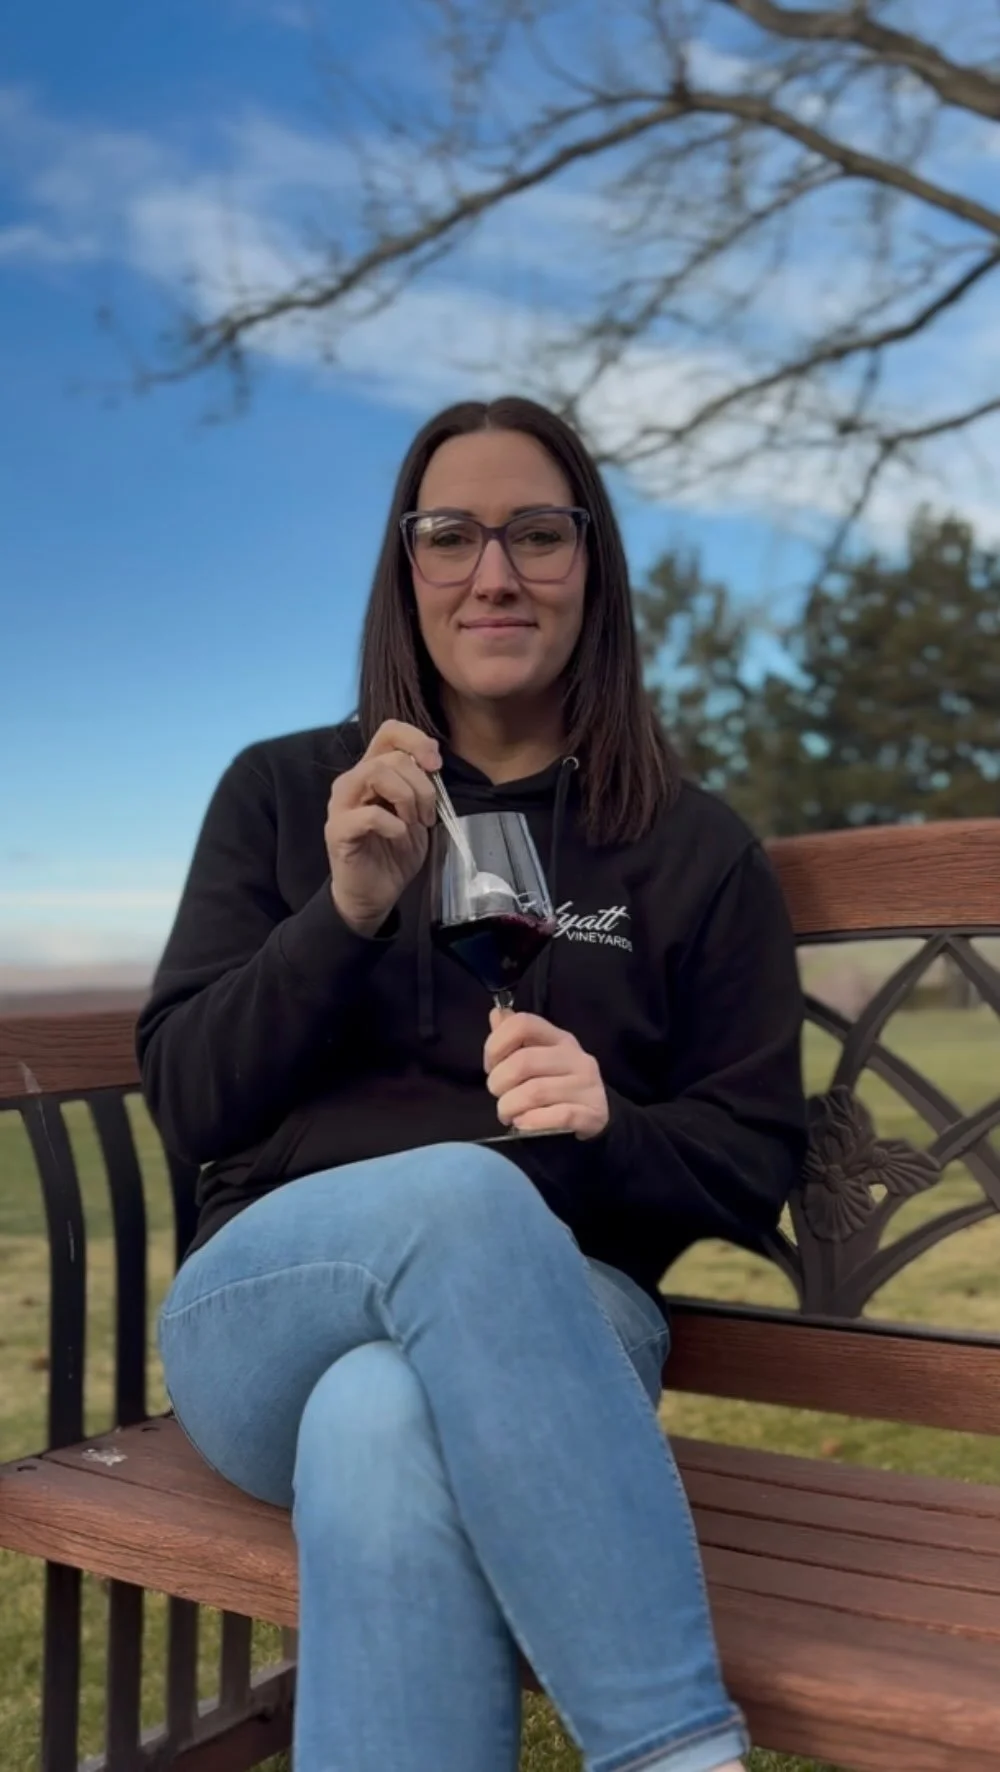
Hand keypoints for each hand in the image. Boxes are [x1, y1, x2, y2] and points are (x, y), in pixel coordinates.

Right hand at [326, 721, 440, 936]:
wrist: (374, 894)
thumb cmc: (394, 852)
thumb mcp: (418, 814)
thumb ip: (421, 786)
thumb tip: (433, 761)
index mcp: (372, 771)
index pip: (389, 731)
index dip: (416, 740)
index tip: (435, 765)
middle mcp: (353, 781)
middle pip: (391, 757)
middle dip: (422, 785)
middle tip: (428, 815)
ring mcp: (341, 804)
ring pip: (376, 774)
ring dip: (407, 798)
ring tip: (413, 824)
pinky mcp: (338, 830)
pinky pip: (370, 814)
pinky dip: (394, 825)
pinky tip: (399, 837)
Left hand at [484, 1010, 608, 1139]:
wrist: (595, 1118)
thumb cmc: (557, 1086)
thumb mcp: (538, 1058)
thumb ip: (515, 1037)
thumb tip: (497, 1013)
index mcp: (559, 1038)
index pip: (523, 1024)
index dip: (496, 1044)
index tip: (490, 1066)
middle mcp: (576, 1057)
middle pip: (524, 1061)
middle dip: (499, 1082)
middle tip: (498, 1095)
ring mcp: (587, 1085)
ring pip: (535, 1092)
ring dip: (510, 1106)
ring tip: (507, 1114)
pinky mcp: (593, 1113)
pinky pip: (557, 1116)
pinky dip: (531, 1122)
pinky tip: (523, 1124)